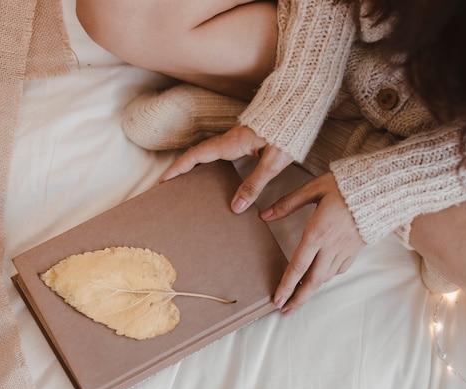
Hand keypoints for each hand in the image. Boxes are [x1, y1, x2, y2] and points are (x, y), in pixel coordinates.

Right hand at [160, 125, 292, 213]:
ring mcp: (237, 137)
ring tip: (186, 179)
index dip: (178, 168)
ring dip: (194, 163)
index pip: (197, 156)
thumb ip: (254, 185)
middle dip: (181, 167)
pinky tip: (214, 170)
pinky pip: (220, 150)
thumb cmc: (290, 131)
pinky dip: (209, 160)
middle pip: (198, 154)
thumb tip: (235, 207)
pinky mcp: (246, 137)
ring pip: (209, 151)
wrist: (302, 103)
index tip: (163, 180)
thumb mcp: (273, 163)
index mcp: (232, 144)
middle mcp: (230, 139)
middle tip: (168, 182)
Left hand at [262, 172, 365, 313]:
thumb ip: (288, 203)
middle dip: (298, 298)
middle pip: (313, 280)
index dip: (286, 286)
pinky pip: (339, 269)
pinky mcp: (356, 249)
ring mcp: (345, 250)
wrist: (383, 187)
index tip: (277, 300)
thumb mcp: (314, 189)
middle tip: (286, 311)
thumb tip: (264, 215)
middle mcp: (331, 246)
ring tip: (299, 296)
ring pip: (326, 277)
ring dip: (311, 289)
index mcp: (317, 233)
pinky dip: (328, 276)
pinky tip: (320, 276)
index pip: (298, 266)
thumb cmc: (347, 185)